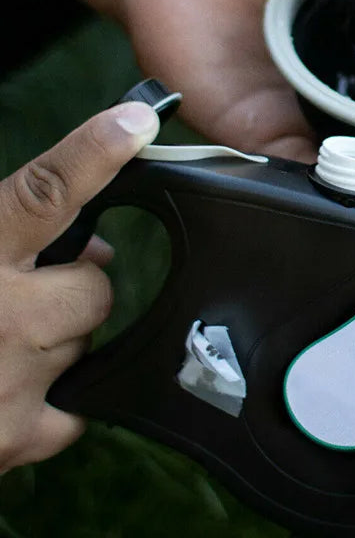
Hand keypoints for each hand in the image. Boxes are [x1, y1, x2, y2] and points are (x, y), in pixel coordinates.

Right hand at [0, 102, 158, 472]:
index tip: (136, 122)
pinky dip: (54, 399)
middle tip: (24, 297)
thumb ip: (3, 231)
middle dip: (71, 290)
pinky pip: (79, 405)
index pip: (45, 191)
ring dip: (57, 341)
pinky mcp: (17, 435)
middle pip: (95, 287)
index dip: (95, 152)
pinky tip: (8, 394)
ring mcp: (11, 380)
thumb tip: (83, 239)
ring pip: (87, 342)